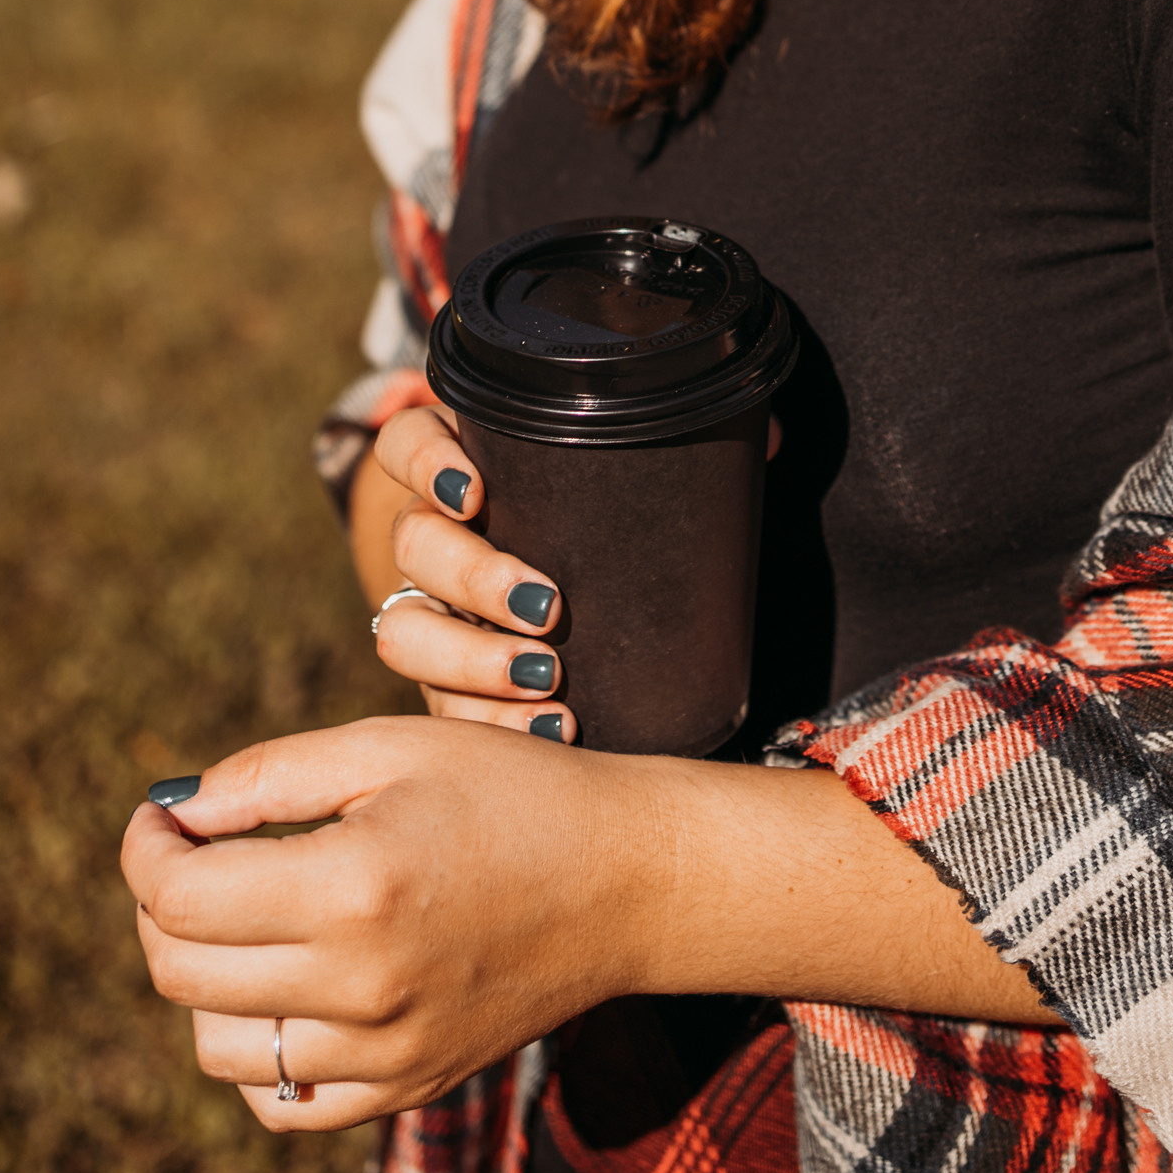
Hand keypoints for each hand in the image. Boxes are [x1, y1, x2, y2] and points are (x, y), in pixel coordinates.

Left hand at [122, 715, 657, 1133]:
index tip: (162, 815)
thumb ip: (269, 775)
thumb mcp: (390, 747)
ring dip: (203, 979)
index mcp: (353, 886)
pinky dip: (256, 1052)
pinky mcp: (406, 1088)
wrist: (628, 880)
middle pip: (180, 973)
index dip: (145, 849)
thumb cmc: (511, 793)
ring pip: (217, 1046)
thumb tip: (174, 810)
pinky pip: (281, 1102)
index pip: (178, 898)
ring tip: (244, 919)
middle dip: (160, 905)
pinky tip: (283, 988)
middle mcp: (360, 985)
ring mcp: (384, 1052)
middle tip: (195, 855)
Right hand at [360, 392, 782, 741]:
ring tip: (546, 679)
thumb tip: (768, 441)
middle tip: (548, 605)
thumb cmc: (615, 526)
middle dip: (474, 577)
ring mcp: (434, 617)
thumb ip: (695, 443)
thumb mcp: (648, 476)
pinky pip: (439, 708)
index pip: (408, 442)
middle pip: (413, 543)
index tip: (475, 491)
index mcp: (469, 470)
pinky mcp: (447, 686)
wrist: (606, 612)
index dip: (424, 462)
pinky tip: (547, 731)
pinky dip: (488, 722)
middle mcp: (436, 541)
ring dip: (470, 659)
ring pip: (403, 630)